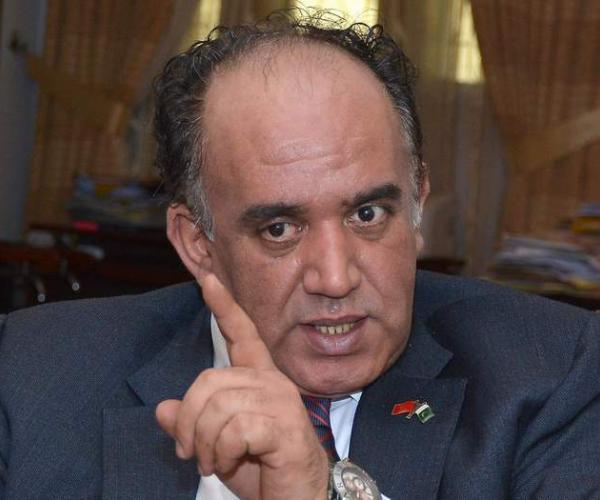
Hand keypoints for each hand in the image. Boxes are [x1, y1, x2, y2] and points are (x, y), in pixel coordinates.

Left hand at [156, 273, 328, 499]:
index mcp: (259, 379)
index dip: (224, 306)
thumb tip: (162, 409)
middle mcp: (272, 382)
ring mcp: (280, 401)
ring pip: (216, 406)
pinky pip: (233, 429)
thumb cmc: (262, 469)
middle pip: (208, 380)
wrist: (300, 499)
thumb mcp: (216, 446)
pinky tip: (229, 463)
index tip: (208, 280)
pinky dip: (221, 453)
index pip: (242, 334)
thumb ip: (193, 424)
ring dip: (204, 443)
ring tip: (211, 462)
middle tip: (191, 453)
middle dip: (189, 422)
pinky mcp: (284, 426)